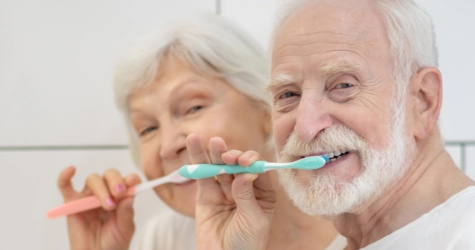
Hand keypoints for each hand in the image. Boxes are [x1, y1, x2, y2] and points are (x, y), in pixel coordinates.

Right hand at [57, 166, 140, 249]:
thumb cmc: (113, 243)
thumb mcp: (125, 229)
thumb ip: (126, 213)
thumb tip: (129, 196)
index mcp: (121, 197)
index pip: (127, 180)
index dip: (131, 179)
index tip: (134, 183)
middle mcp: (106, 193)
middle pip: (109, 175)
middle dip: (115, 181)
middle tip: (119, 194)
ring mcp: (88, 197)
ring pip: (93, 180)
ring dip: (101, 188)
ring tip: (107, 205)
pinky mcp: (72, 204)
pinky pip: (65, 186)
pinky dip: (65, 177)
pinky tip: (71, 170)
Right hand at [186, 134, 276, 249]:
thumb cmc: (246, 244)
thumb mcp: (253, 220)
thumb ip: (247, 196)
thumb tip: (244, 174)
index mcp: (262, 193)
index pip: (258, 169)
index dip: (252, 162)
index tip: (245, 163)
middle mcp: (244, 187)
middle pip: (238, 164)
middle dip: (234, 157)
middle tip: (229, 157)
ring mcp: (224, 189)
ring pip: (220, 166)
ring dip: (217, 153)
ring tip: (215, 142)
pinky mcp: (206, 194)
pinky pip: (203, 174)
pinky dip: (198, 159)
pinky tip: (194, 142)